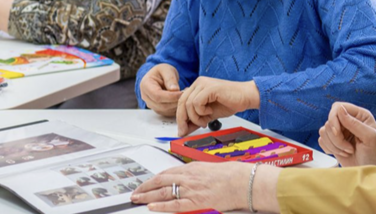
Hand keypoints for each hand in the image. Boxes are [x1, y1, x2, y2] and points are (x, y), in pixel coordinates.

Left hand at [131, 162, 249, 211]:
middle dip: (145, 187)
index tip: (145, 184)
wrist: (241, 181)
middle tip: (134, 193)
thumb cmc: (229, 175)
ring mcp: (190, 190)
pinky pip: (174, 204)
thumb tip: (184, 177)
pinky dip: (161, 205)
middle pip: (160, 181)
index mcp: (190, 168)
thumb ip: (193, 173)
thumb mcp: (207, 168)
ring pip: (163, 192)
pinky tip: (151, 206)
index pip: (165, 173)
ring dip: (147, 195)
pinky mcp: (195, 202)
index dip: (152, 179)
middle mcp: (187, 177)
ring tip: (137, 199)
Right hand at [140, 64, 182, 116]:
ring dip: (177, 105)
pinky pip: (168, 112)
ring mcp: (151, 104)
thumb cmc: (162, 71)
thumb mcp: (167, 70)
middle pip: (161, 105)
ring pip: (165, 110)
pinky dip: (176, 108)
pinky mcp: (157, 109)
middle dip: (175, 101)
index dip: (170, 96)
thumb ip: (170, 78)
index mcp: (145, 85)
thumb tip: (175, 89)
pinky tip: (181, 99)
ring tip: (185, 95)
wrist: (159, 76)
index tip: (182, 93)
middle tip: (186, 94)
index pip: (157, 95)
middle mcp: (146, 97)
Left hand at [176, 77, 257, 136]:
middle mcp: (198, 83)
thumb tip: (185, 130)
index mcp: (197, 87)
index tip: (182, 130)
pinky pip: (197, 102)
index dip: (180, 117)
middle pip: (182, 102)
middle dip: (183, 119)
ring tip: (205, 121)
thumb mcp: (209, 114)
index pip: (181, 102)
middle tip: (185, 131)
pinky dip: (201, 111)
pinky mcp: (210, 88)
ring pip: (189, 103)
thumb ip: (197, 120)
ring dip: (195, 117)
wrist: (246, 97)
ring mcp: (203, 84)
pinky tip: (209, 112)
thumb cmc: (230, 103)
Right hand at [318, 102, 375, 167]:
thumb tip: (339, 109)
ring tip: (348, 151)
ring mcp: (339, 132)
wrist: (372, 171)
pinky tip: (342, 153)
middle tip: (350, 148)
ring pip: (323, 131)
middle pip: (329, 122)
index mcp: (359, 115)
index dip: (334, 119)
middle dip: (337, 138)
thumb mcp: (370, 138)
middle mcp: (347, 121)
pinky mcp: (333, 142)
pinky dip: (330, 149)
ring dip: (335, 145)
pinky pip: (321, 140)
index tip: (338, 132)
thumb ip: (355, 123)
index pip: (338, 107)